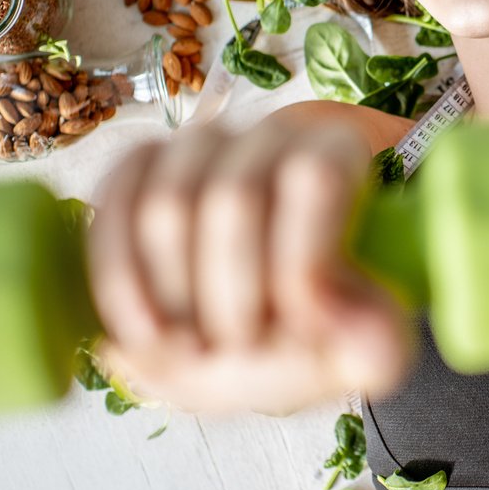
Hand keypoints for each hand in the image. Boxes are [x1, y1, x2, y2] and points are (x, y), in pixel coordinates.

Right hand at [86, 119, 407, 415]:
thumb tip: (353, 332)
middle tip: (243, 352)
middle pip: (232, 197)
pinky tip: (143, 334)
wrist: (261, 331)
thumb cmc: (315, 330)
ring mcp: (197, 147)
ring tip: (196, 352)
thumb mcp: (367, 349)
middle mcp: (266, 137)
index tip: (301, 334)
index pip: (313, 178)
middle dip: (231, 296)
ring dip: (173, 297)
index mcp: (336, 156)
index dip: (298, 264)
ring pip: (165, 204)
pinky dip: (118, 278)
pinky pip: (111, 204)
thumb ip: (377, 346)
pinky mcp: (139, 170)